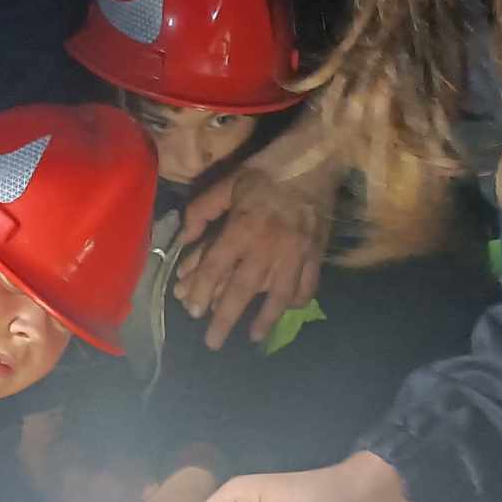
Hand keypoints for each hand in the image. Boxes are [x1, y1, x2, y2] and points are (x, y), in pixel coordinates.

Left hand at [174, 147, 335, 350]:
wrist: (315, 159)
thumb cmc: (268, 169)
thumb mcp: (228, 182)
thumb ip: (203, 210)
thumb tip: (184, 237)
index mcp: (242, 228)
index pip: (216, 268)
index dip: (200, 291)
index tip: (191, 310)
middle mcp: (267, 247)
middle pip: (242, 290)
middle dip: (224, 318)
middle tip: (212, 342)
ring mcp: (295, 253)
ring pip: (277, 295)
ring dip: (263, 319)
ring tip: (252, 337)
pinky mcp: (316, 253)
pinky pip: (308, 284)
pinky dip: (298, 299)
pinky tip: (287, 309)